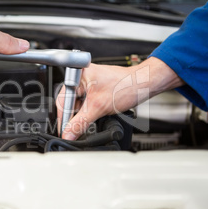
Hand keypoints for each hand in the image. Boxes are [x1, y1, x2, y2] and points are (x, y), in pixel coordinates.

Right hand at [56, 57, 184, 139]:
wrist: (144, 84)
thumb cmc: (126, 85)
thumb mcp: (98, 108)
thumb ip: (80, 123)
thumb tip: (68, 134)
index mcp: (77, 74)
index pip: (62, 100)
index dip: (64, 118)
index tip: (65, 131)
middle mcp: (80, 77)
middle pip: (68, 103)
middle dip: (74, 117)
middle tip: (77, 129)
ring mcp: (87, 83)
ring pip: (77, 105)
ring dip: (82, 115)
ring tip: (94, 117)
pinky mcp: (93, 89)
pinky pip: (84, 104)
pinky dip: (88, 112)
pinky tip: (95, 115)